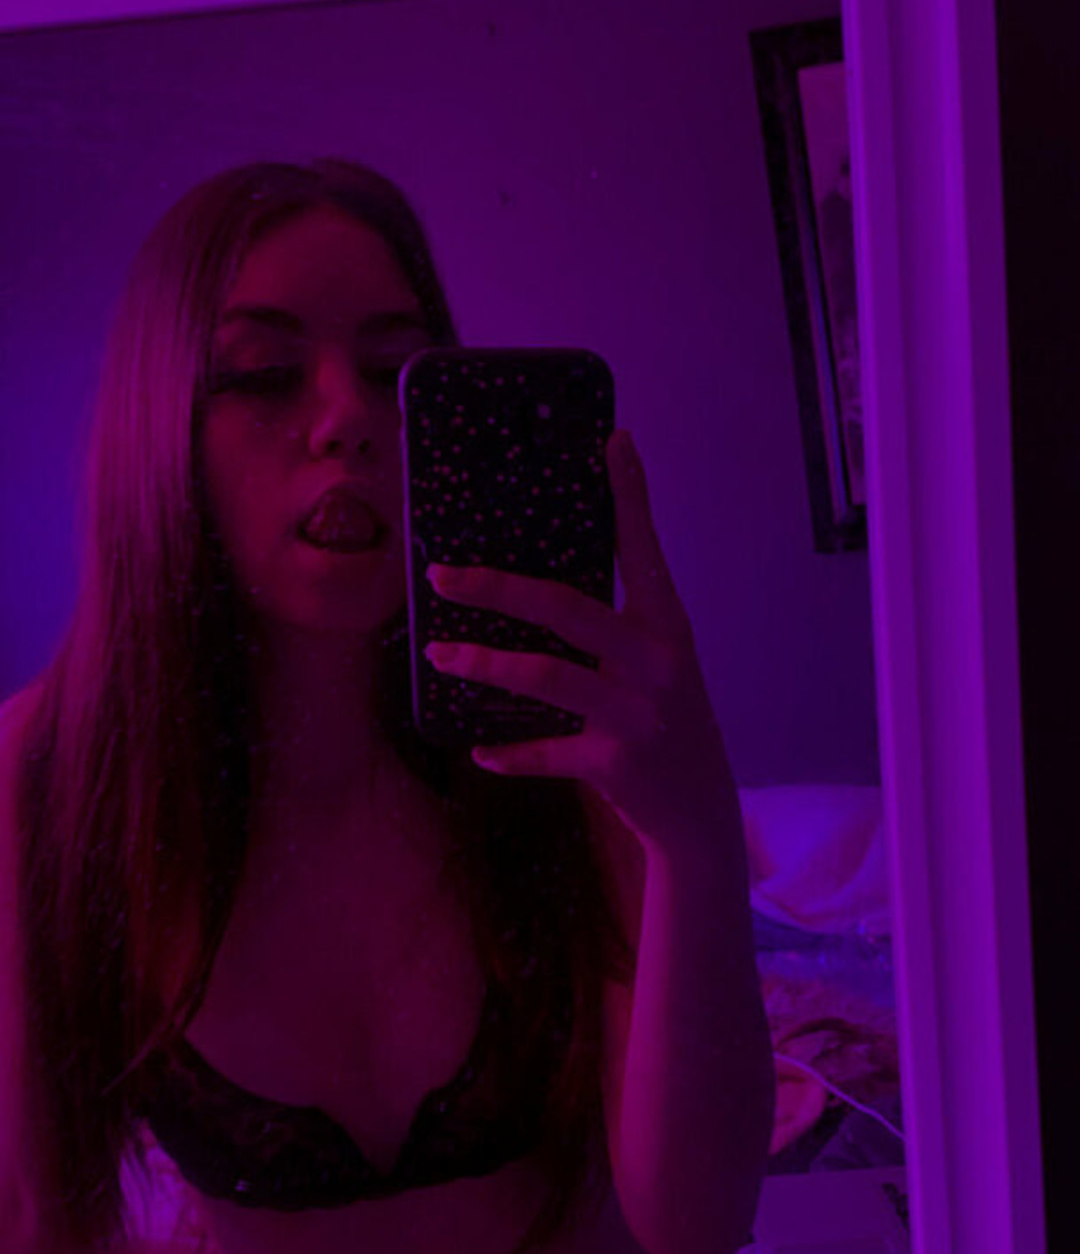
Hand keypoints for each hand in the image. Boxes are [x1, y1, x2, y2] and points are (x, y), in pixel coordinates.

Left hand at [425, 429, 730, 851]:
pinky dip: (510, 754)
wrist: (701, 811)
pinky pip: (546, 753)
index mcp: (668, 627)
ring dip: (483, 665)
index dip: (629, 497)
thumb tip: (541, 584)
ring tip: (440, 654)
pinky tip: (480, 750)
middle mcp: (656, 663)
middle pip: (567, 610)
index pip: (645, 550)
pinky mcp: (614, 763)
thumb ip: (617, 626)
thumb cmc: (667, 722)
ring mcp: (636, 714)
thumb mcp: (657, 665)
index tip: (612, 443)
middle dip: (497, 589)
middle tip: (441, 574)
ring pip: (544, 678)